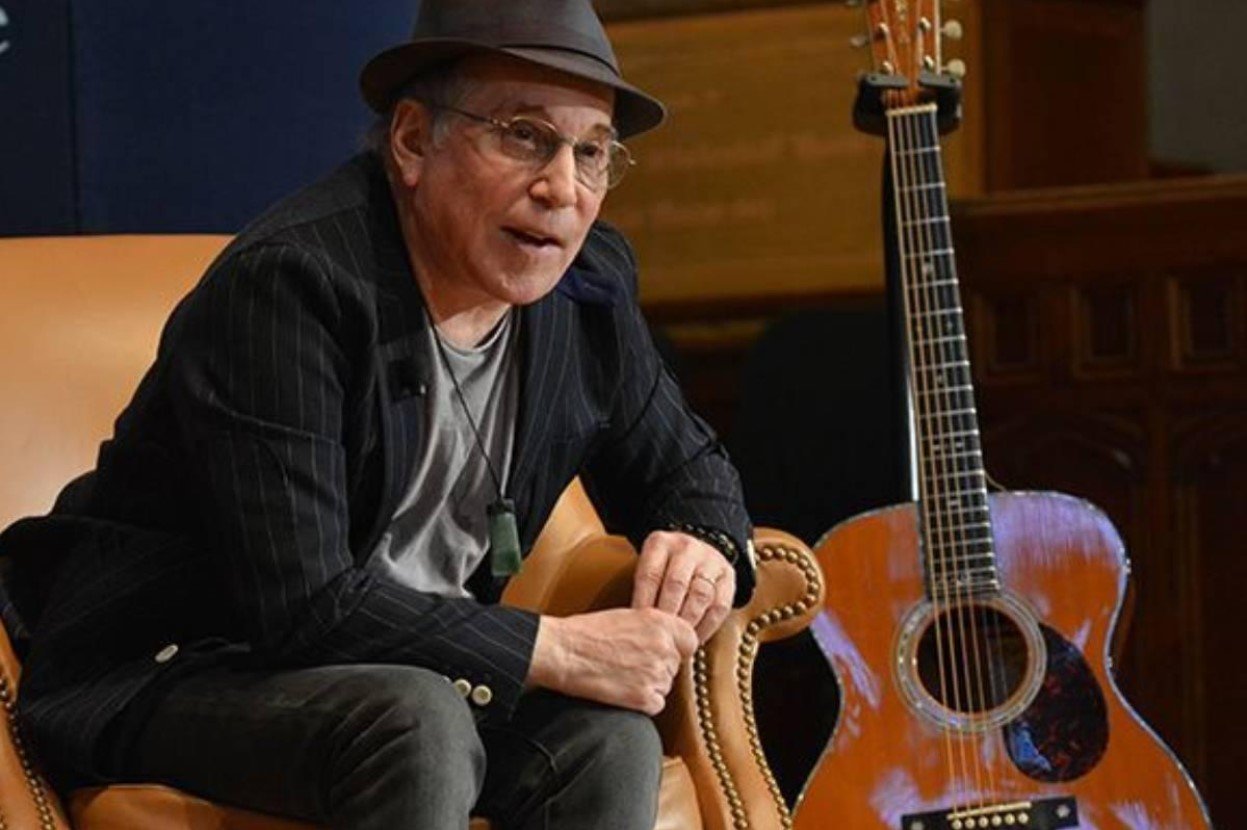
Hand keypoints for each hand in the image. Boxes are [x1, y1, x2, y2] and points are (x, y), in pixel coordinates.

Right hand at [527, 608, 697, 714]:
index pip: (690, 641)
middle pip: (675, 666)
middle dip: (657, 668)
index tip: (664, 652)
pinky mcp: (644, 698)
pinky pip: (656, 705)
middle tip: (630, 665)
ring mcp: (655, 674)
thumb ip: (654, 628)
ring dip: (648, 685)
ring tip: (621, 676)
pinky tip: (621, 691)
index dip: (677, 648)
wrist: (563, 652)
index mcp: (660, 622)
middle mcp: (663, 647)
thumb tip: (669, 642)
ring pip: (665, 686)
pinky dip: (642, 703)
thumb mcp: (627, 616)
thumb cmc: (586, 632)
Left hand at [632, 530, 734, 642]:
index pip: (650, 575)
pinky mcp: (728, 576)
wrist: (697, 553)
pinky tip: (695, 638)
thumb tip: (632, 622)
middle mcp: (687, 547)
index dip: (644, 603)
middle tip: (660, 637)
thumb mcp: (649, 566)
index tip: (640, 625)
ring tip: (678, 641)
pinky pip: (720, 605)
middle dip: (667, 615)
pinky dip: (707, 626)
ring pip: (700, 594)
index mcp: (660, 543)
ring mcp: (710, 560)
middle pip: (676, 584)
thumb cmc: (665, 568)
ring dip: (688, 622)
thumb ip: (642, 588)